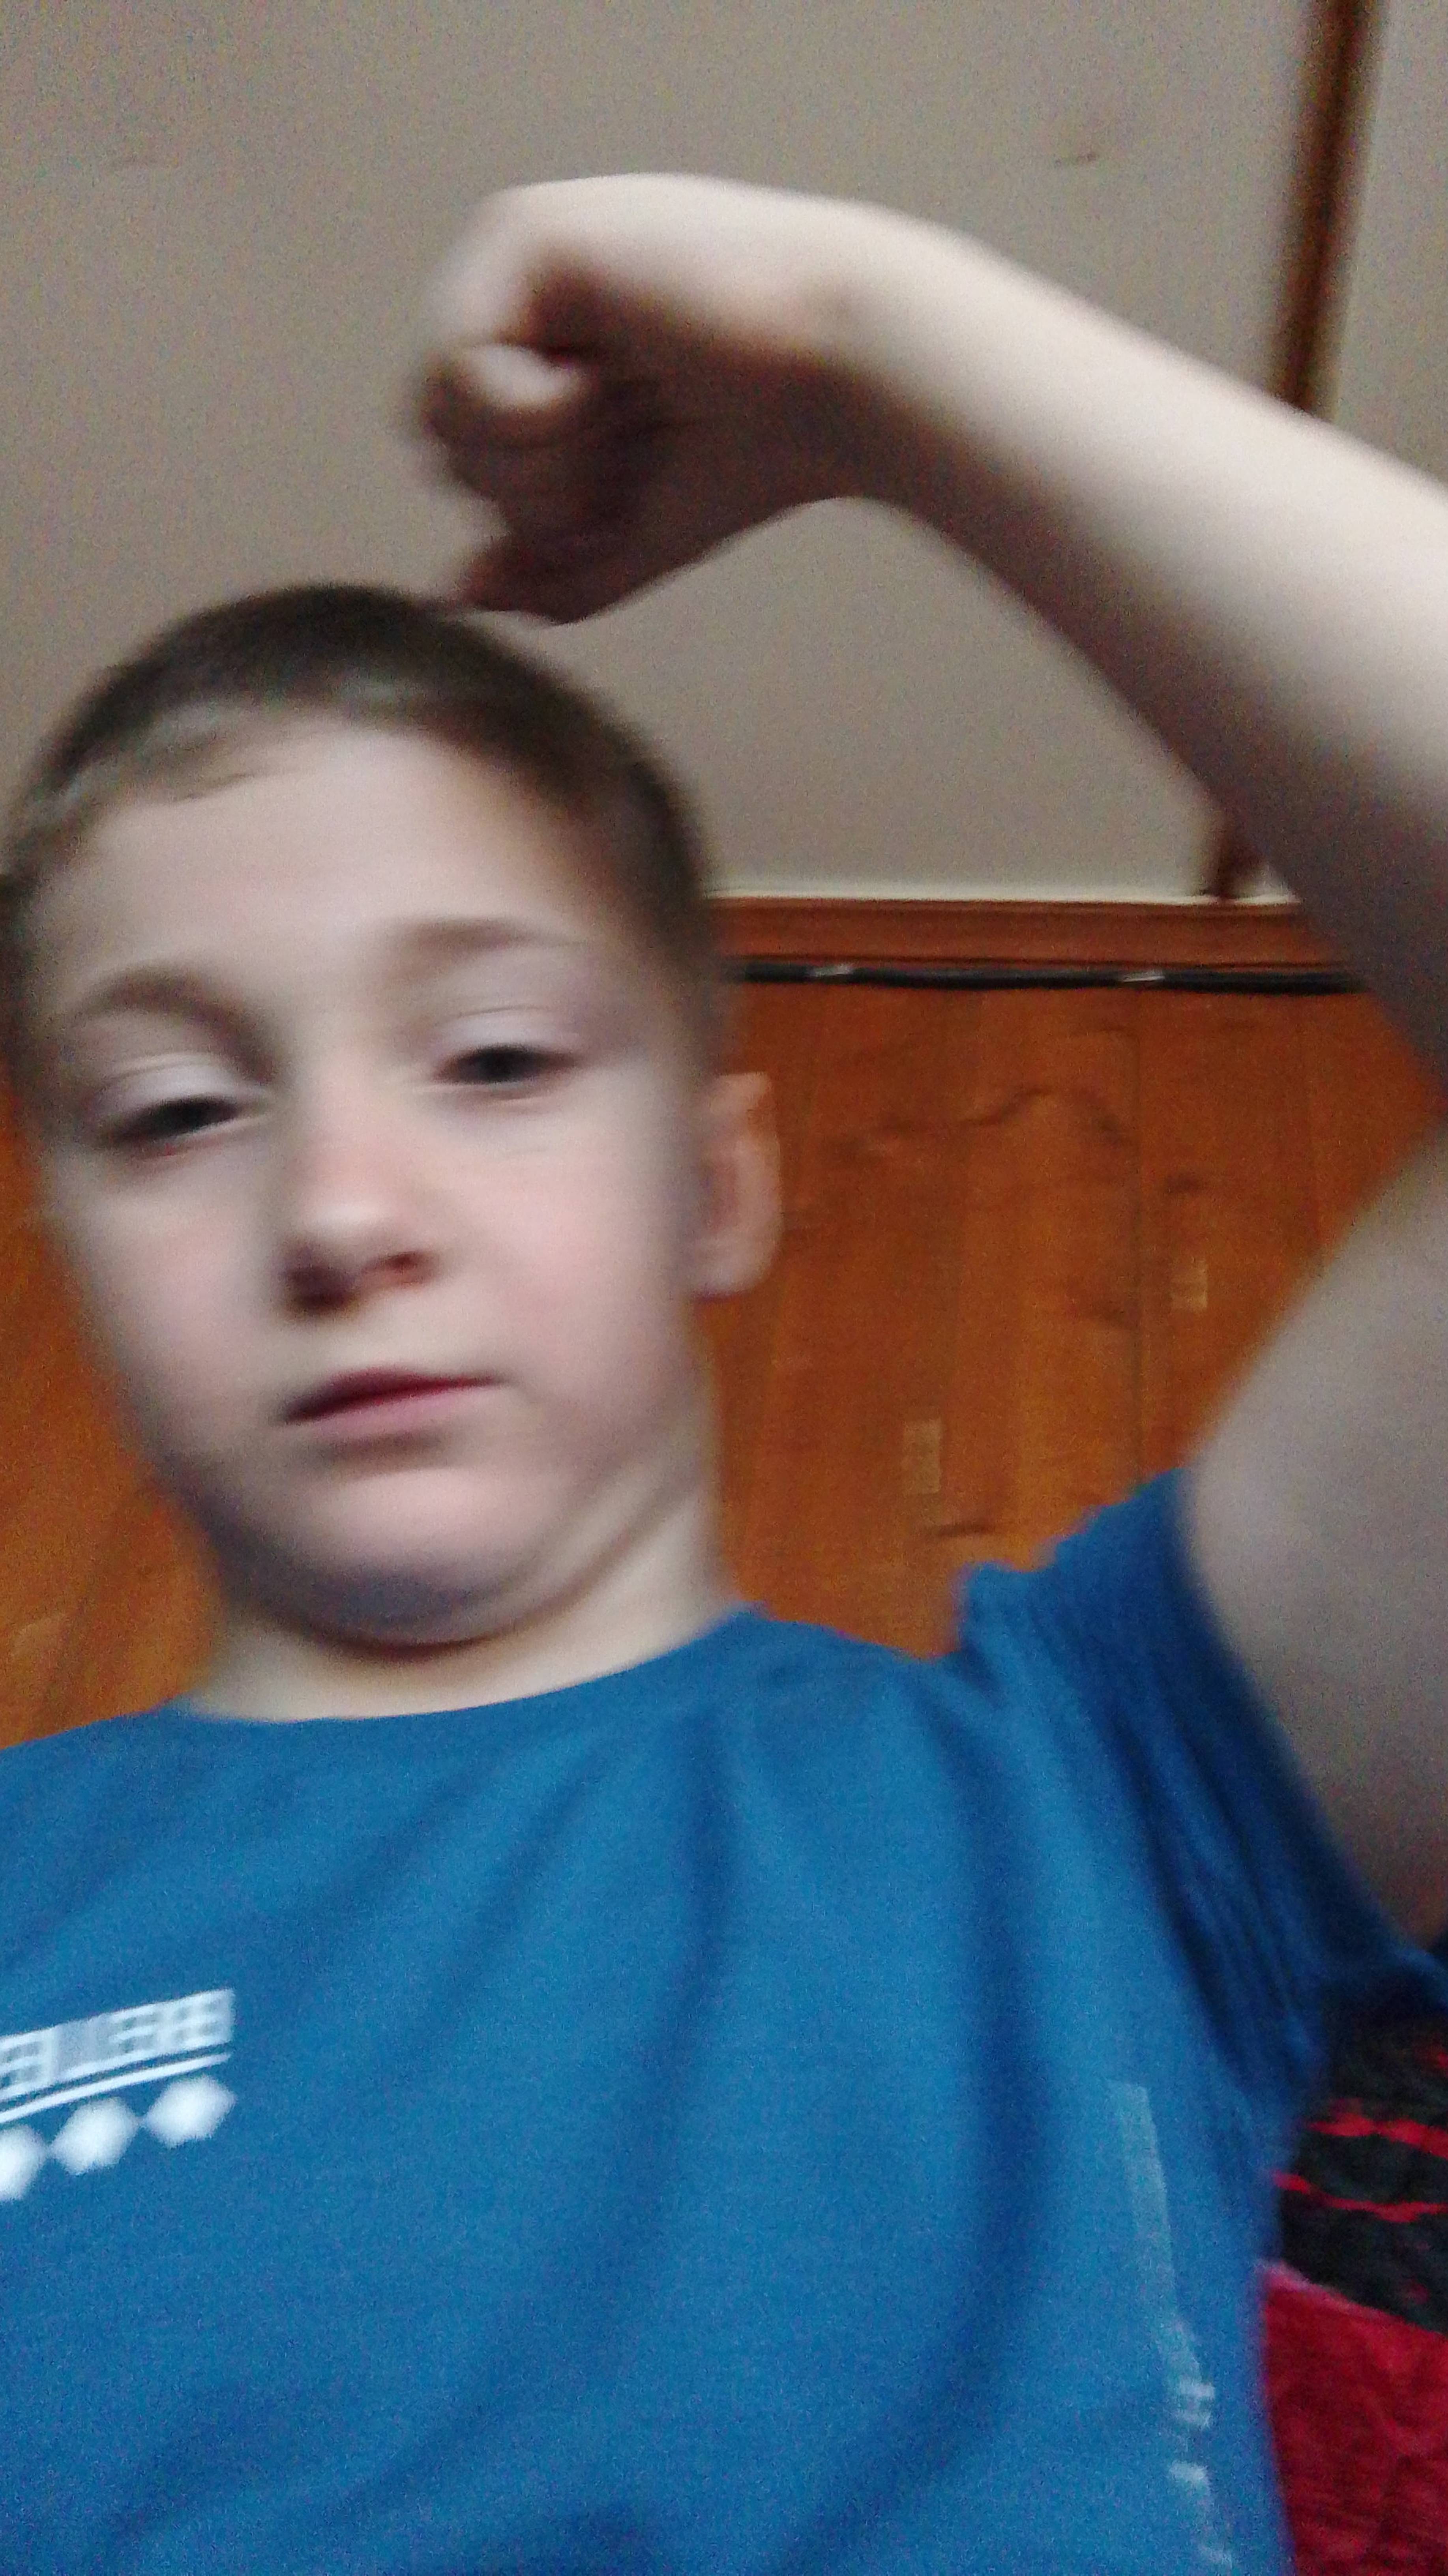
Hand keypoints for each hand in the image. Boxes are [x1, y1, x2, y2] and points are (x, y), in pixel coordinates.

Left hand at [416, 176, 876, 619]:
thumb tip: (455, 590)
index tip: (627, 478)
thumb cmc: (757, 451)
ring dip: (538, 459)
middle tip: (630, 447)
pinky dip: (533, 413)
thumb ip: (543, 570)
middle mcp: (519, 291)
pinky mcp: (526, 232)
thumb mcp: (635, 535)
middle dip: (533, 494)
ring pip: (435, 410)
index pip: (465, 461)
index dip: (535, 513)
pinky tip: (607, 378)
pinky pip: (457, 366)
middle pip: (438, 441)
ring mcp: (517, 252)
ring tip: (624, 411)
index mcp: (542, 347)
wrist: (844, 378)